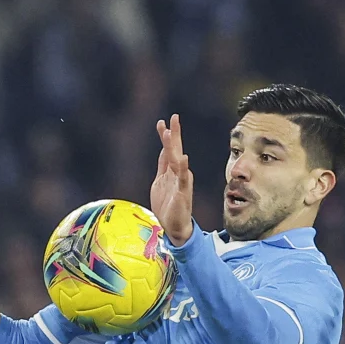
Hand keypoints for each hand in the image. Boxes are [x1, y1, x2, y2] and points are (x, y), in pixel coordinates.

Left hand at [150, 114, 193, 245]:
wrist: (173, 227)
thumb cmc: (167, 206)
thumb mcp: (160, 182)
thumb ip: (163, 166)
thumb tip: (164, 150)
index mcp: (172, 171)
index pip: (169, 149)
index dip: (166, 136)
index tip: (162, 122)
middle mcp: (178, 173)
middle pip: (175, 150)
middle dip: (174, 134)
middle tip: (174, 117)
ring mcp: (181, 182)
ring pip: (178, 160)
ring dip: (174, 146)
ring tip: (170, 132)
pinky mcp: (182, 192)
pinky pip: (184, 179)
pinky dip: (184, 168)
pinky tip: (184, 158)